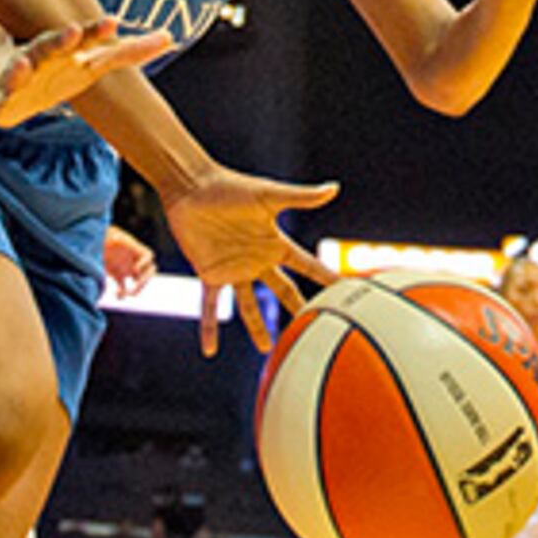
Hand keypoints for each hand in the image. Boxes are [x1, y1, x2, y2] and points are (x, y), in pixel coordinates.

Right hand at [0, 19, 171, 135]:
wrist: (7, 64)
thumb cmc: (61, 63)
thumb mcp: (95, 59)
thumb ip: (130, 51)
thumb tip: (171, 38)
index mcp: (65, 46)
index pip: (85, 36)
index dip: (98, 31)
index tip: (113, 23)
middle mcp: (40, 53)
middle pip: (50, 44)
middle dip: (60, 39)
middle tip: (72, 32)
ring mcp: (18, 71)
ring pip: (18, 68)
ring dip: (20, 67)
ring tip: (22, 67)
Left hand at [101, 225, 156, 297]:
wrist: (91, 239)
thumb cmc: (102, 234)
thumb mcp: (108, 234)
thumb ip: (113, 237)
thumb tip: (116, 239)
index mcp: (134, 248)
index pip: (148, 255)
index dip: (145, 263)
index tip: (134, 270)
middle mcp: (133, 258)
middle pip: (149, 271)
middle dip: (144, 280)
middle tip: (135, 286)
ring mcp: (126, 267)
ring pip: (139, 281)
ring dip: (136, 289)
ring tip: (126, 294)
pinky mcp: (118, 275)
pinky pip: (125, 287)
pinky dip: (123, 293)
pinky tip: (117, 295)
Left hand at [156, 166, 337, 355]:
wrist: (192, 186)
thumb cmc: (230, 186)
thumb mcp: (268, 195)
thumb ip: (301, 197)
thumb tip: (334, 188)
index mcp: (274, 243)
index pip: (307, 266)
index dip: (325, 278)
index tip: (346, 292)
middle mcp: (256, 260)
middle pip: (283, 291)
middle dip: (298, 309)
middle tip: (313, 331)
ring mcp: (233, 270)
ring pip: (248, 306)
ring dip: (257, 328)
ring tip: (266, 350)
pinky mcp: (210, 274)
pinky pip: (211, 307)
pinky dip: (209, 328)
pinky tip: (209, 350)